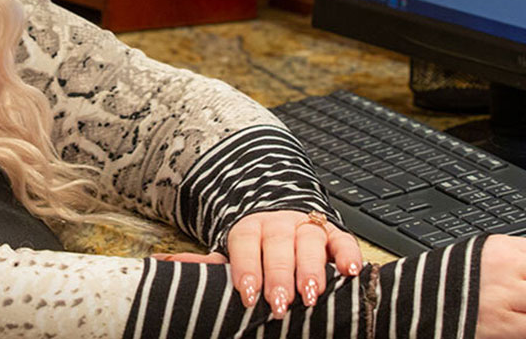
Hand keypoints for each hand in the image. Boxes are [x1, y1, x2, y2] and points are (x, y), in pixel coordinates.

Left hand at [222, 209, 361, 317]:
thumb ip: (210, 261)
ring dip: (310, 268)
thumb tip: (175, 261)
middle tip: (279, 303)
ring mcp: (307, 227)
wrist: (283, 223)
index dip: (247, 267)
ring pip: (309, 242)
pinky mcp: (334, 234)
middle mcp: (279, 225)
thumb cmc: (257, 250)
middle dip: (279, 275)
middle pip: (278, 245)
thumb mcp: (232, 254)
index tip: (248, 294)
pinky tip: (349, 271)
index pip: (246, 243)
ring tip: (310, 294)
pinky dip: (347, 254)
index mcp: (250, 228)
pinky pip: (343, 240)